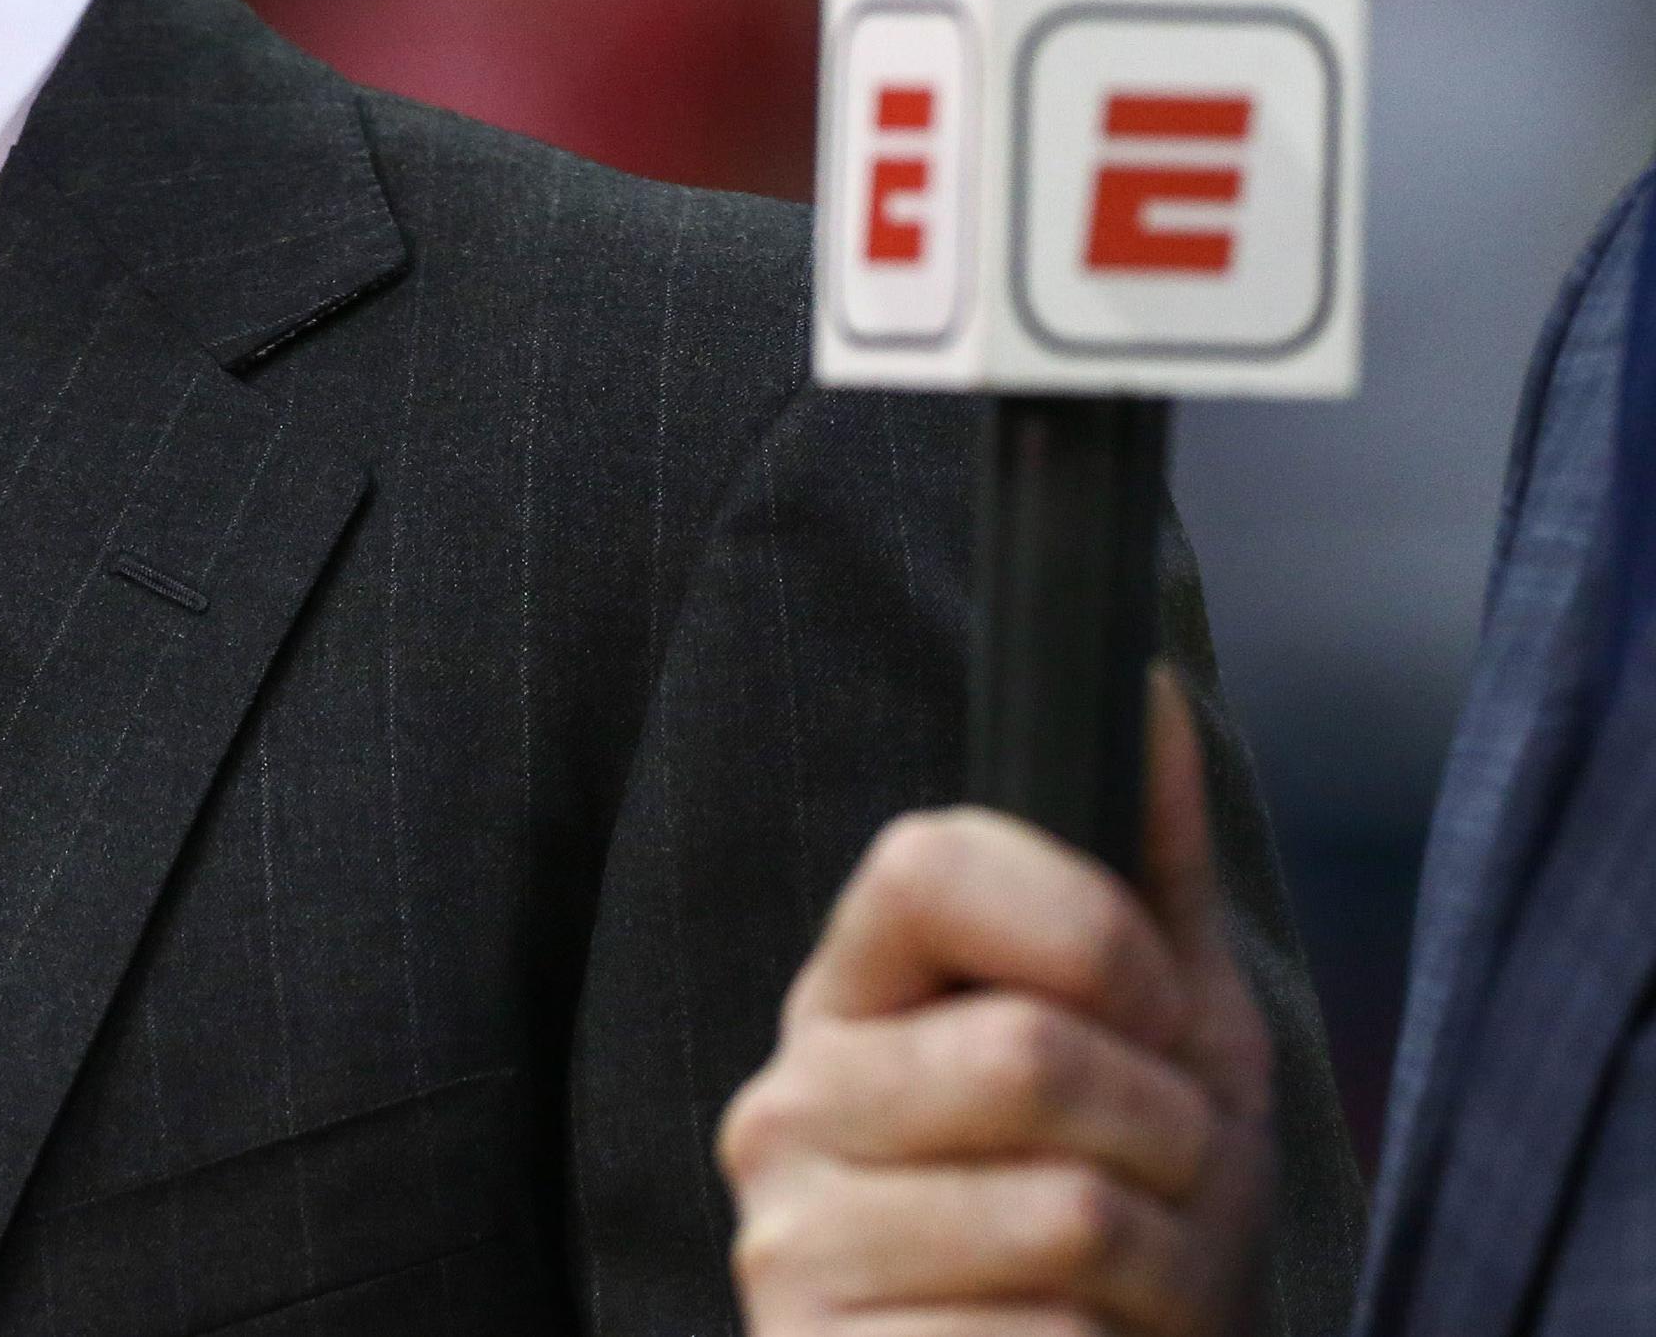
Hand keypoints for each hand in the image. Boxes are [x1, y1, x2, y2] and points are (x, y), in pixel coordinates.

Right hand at [720, 670, 1274, 1336]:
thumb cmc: (1127, 1234)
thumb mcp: (1165, 1046)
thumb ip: (1146, 876)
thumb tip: (1145, 687)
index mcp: (851, 997)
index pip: (925, 862)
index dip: (1084, 931)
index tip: (1149, 1014)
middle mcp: (787, 1103)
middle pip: (1030, 1052)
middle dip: (1173, 1135)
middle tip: (1176, 1190)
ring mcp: (792, 1247)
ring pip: (1065, 1213)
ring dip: (1172, 1271)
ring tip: (1146, 1295)